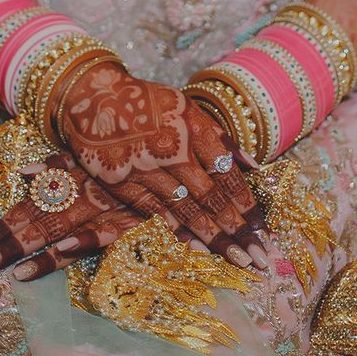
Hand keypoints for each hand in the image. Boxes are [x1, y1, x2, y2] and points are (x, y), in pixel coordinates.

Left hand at [0, 153, 140, 279]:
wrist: (177, 153)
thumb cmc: (129, 152)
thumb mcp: (92, 154)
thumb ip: (59, 165)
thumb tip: (23, 173)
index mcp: (71, 178)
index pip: (30, 204)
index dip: (4, 224)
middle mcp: (83, 193)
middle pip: (40, 220)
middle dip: (10, 243)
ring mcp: (106, 206)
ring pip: (67, 230)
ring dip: (40, 253)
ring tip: (15, 273)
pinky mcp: (132, 220)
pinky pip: (105, 232)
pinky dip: (85, 238)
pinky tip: (64, 249)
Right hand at [56, 60, 266, 269]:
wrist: (94, 96)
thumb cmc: (148, 103)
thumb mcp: (187, 108)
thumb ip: (219, 138)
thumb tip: (254, 166)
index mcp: (193, 126)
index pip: (227, 172)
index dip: (247, 204)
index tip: (262, 228)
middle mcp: (173, 148)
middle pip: (211, 196)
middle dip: (237, 229)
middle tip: (258, 258)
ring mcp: (146, 167)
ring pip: (186, 209)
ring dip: (213, 237)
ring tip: (236, 259)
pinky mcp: (121, 181)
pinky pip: (154, 212)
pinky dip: (176, 230)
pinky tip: (194, 248)